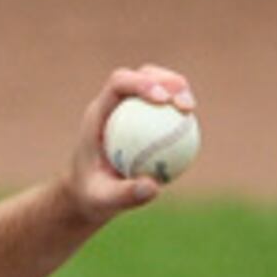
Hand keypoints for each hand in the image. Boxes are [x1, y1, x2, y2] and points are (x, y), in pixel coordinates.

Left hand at [69, 66, 197, 223]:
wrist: (86, 194)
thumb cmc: (90, 196)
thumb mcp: (103, 200)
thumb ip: (125, 194)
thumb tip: (154, 186)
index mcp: (98, 114)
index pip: (118, 84)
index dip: (142, 83)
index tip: (163, 100)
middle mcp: (114, 105)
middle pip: (141, 75)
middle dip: (166, 80)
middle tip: (184, 103)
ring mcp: (129, 110)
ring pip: (157, 86)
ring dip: (177, 90)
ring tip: (190, 108)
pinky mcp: (142, 120)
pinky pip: (163, 110)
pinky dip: (178, 113)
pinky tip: (191, 125)